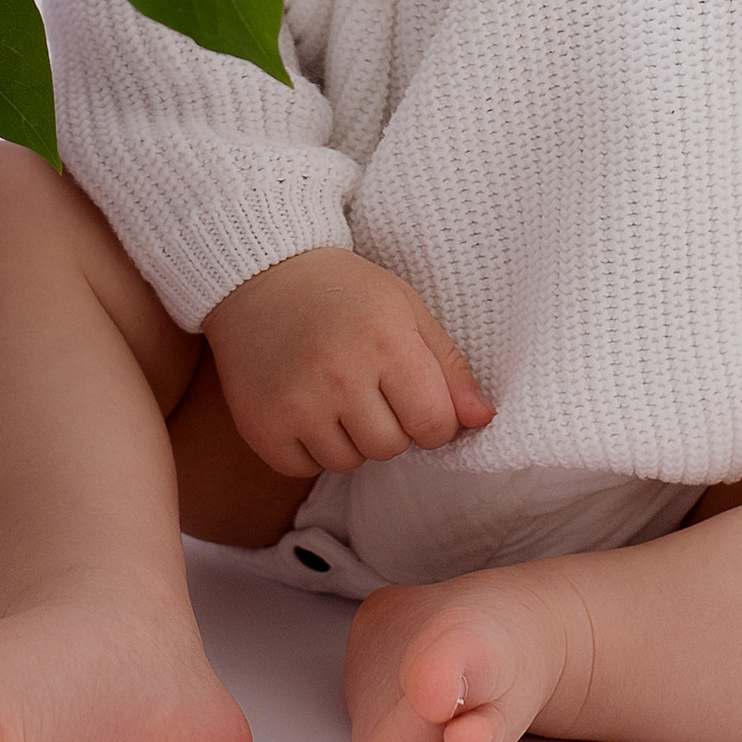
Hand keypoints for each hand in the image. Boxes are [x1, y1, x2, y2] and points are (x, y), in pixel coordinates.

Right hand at [203, 249, 495, 477]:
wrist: (259, 272)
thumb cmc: (342, 291)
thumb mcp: (405, 309)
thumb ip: (448, 366)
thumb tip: (483, 420)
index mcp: (385, 341)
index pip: (434, 425)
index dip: (432, 419)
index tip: (415, 397)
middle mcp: (339, 374)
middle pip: (391, 448)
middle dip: (389, 426)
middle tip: (366, 385)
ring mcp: (295, 403)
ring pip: (348, 463)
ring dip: (349, 438)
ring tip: (332, 392)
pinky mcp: (261, 425)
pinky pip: (304, 468)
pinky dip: (309, 446)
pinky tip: (303, 404)